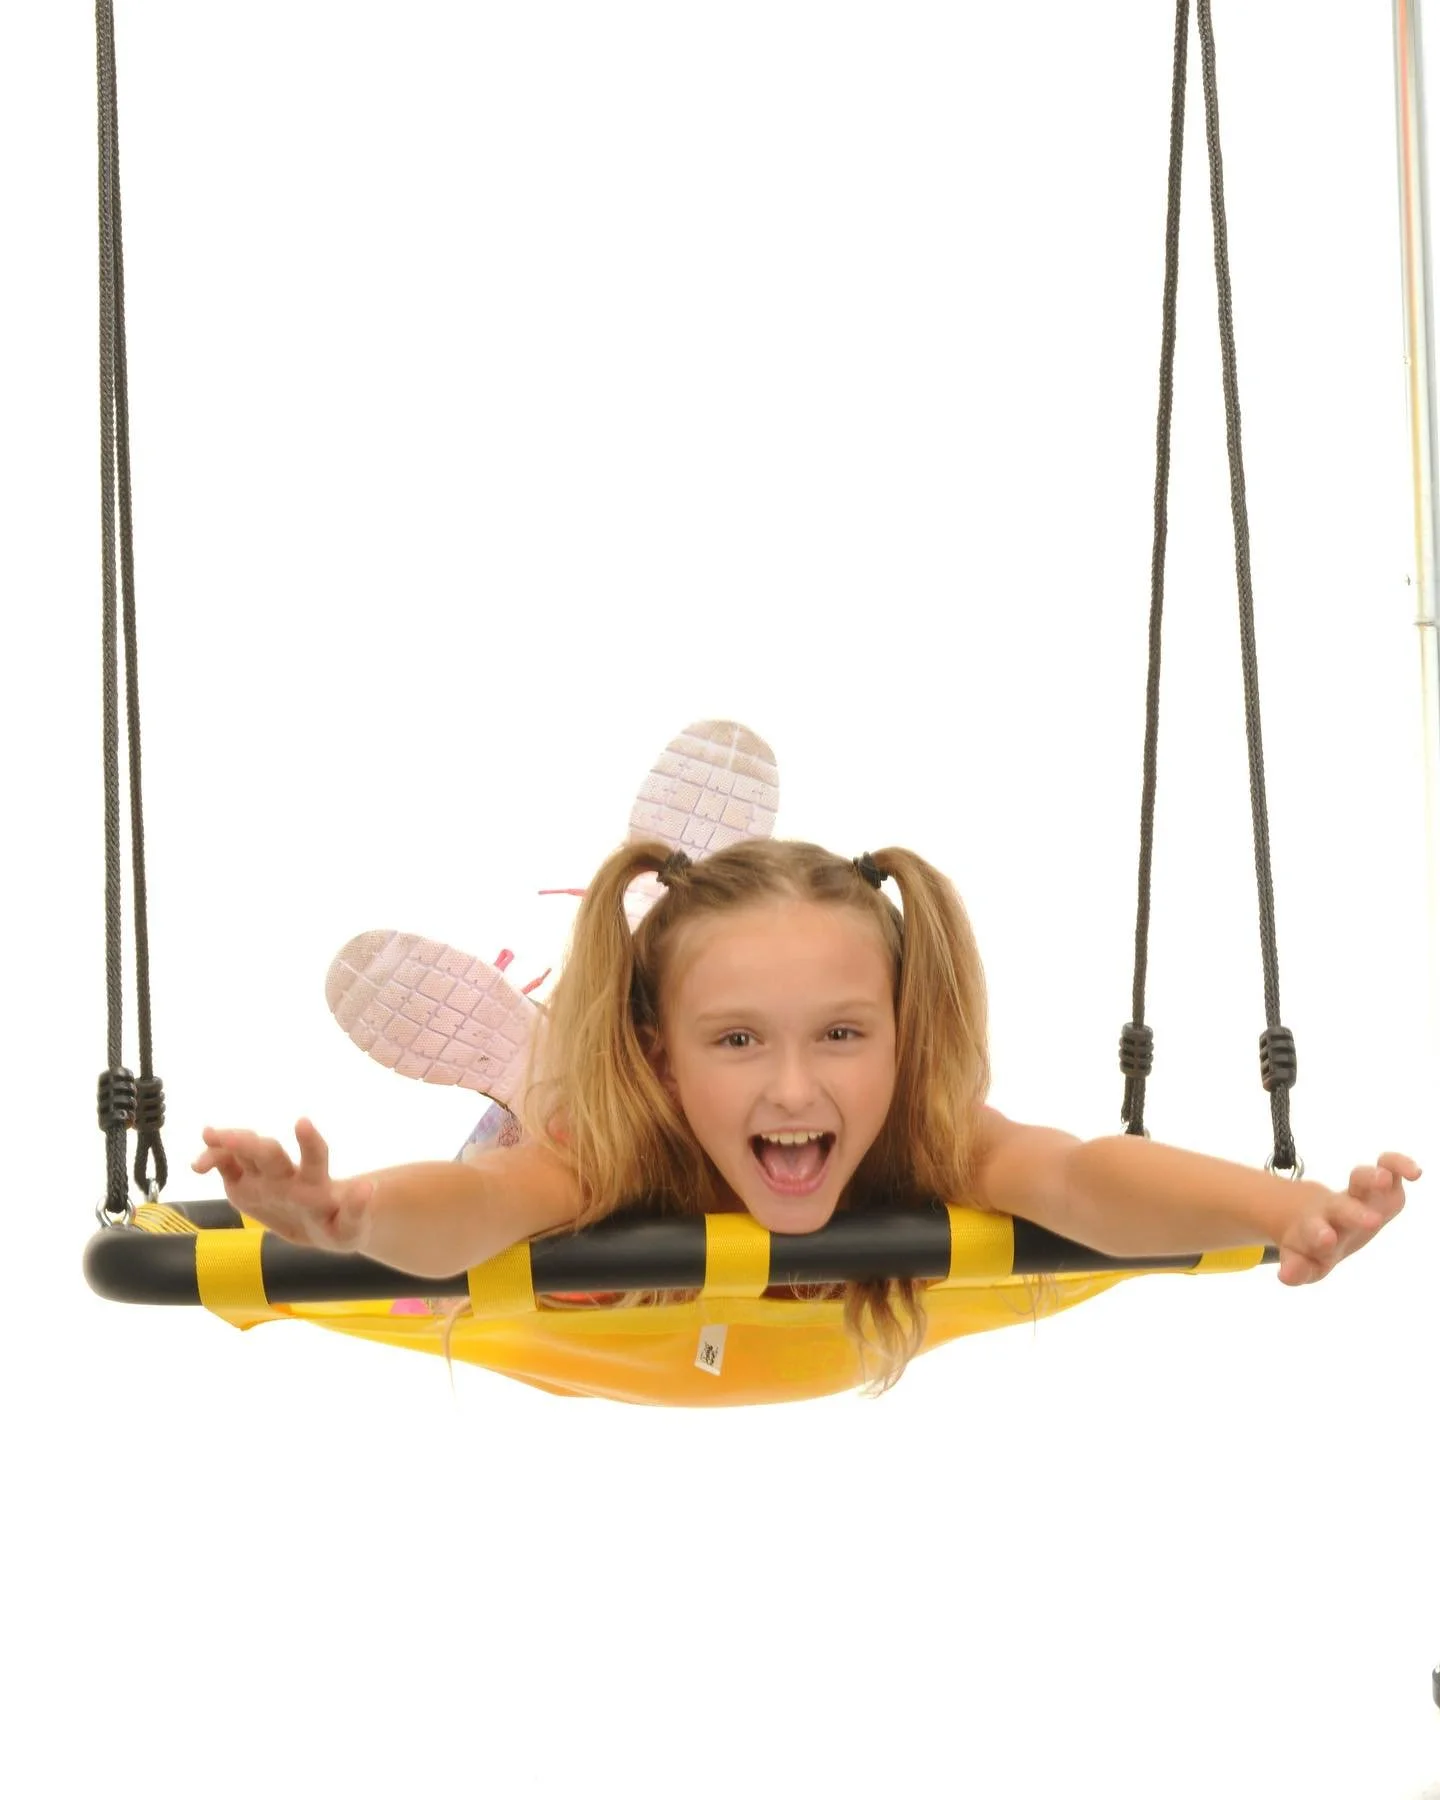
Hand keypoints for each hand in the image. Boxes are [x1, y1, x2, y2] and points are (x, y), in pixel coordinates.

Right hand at [190, 1118, 373, 1253]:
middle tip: (228, 1138)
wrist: (317, 1226)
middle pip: (269, 1153)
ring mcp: (264, 1176)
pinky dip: (212, 1159)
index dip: (309, 1141)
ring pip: (244, 1153)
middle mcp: (288, 1174)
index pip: (315, 1156)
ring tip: (208, 1137)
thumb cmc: (336, 1224)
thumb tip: (368, 1188)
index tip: (303, 1122)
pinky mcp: (243, 1183)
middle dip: (250, 1143)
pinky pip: (226, 1165)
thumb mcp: (349, 1229)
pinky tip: (198, 1164)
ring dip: (227, 1143)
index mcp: (314, 1184)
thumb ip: (355, 1212)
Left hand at [1276, 1152, 1419, 1285]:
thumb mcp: (1303, 1261)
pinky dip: (1398, 1164)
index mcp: (1314, 1230)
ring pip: (1360, 1181)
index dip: (1318, 1235)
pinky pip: (1386, 1168)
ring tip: (1383, 1179)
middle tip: (1371, 1221)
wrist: (1310, 1215)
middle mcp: (1334, 1209)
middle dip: (1354, 1213)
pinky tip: (1414, 1173)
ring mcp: (1353, 1195)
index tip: (1326, 1239)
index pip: (1312, 1232)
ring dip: (1370, 1178)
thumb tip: (1286, 1276)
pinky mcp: (1374, 1184)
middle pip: (1341, 1207)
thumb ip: (1297, 1269)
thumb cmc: (1311, 1244)